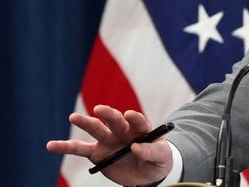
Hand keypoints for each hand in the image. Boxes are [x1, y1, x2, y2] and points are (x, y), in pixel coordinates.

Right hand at [45, 104, 172, 184]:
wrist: (148, 173)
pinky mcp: (97, 153)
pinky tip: (52, 145)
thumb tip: (136, 147)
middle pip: (115, 120)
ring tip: (73, 117)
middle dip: (108, 114)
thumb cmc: (158, 160)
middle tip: (100, 109)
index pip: (138, 120)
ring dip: (85, 122)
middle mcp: (123, 131)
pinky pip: (80, 150)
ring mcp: (109, 140)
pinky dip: (65, 147)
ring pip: (95, 130)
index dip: (134, 117)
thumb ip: (151, 151)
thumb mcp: (162, 157)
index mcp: (141, 128)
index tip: (129, 115)